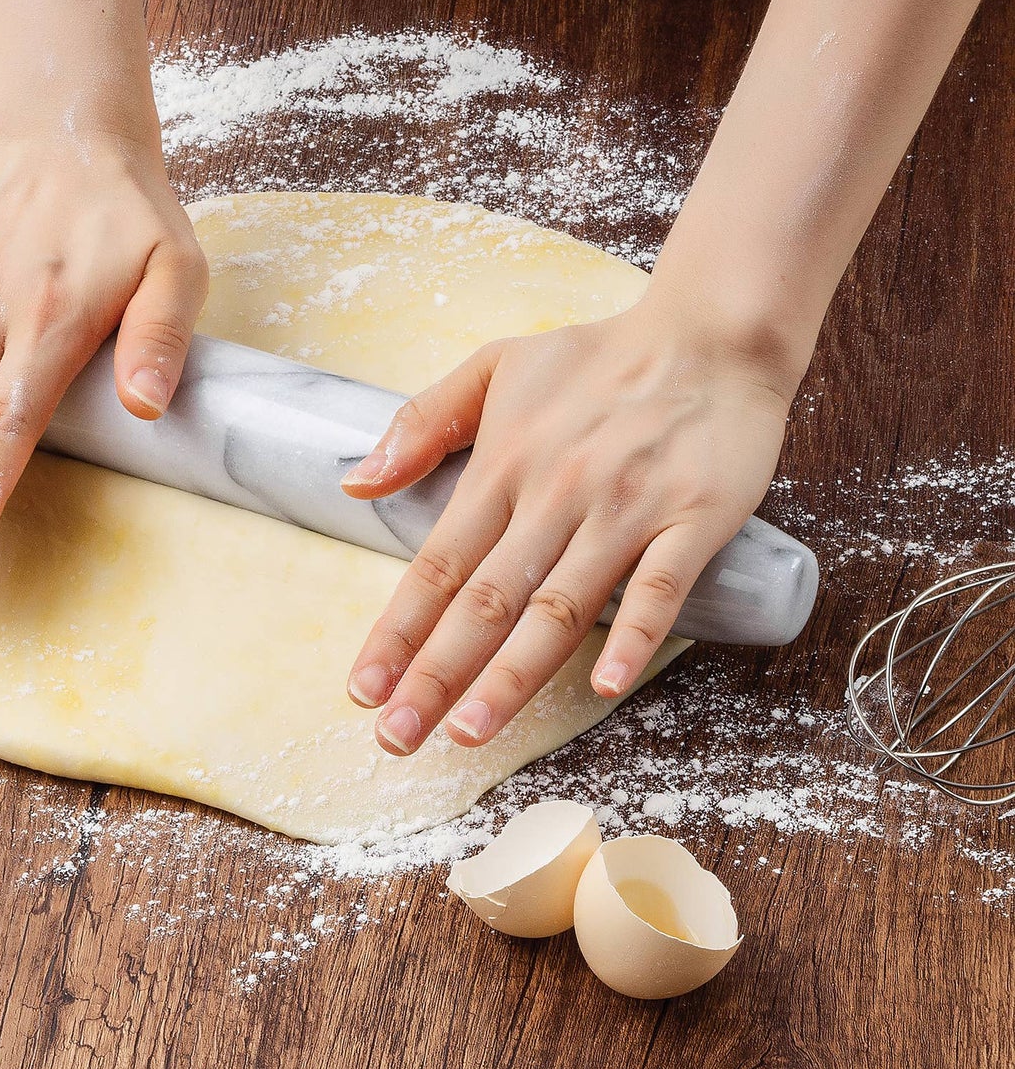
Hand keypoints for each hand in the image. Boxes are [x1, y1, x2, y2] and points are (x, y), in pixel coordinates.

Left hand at [340, 300, 796, 754]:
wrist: (714, 331)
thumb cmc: (598, 358)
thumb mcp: (495, 366)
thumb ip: (421, 422)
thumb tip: (354, 482)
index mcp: (503, 466)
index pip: (436, 565)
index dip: (397, 632)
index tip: (363, 690)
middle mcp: (555, 494)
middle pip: (484, 600)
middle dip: (435, 675)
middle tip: (396, 737)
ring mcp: (625, 510)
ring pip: (559, 606)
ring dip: (511, 674)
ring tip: (468, 732)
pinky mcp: (692, 519)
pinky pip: (660, 588)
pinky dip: (633, 636)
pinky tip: (604, 686)